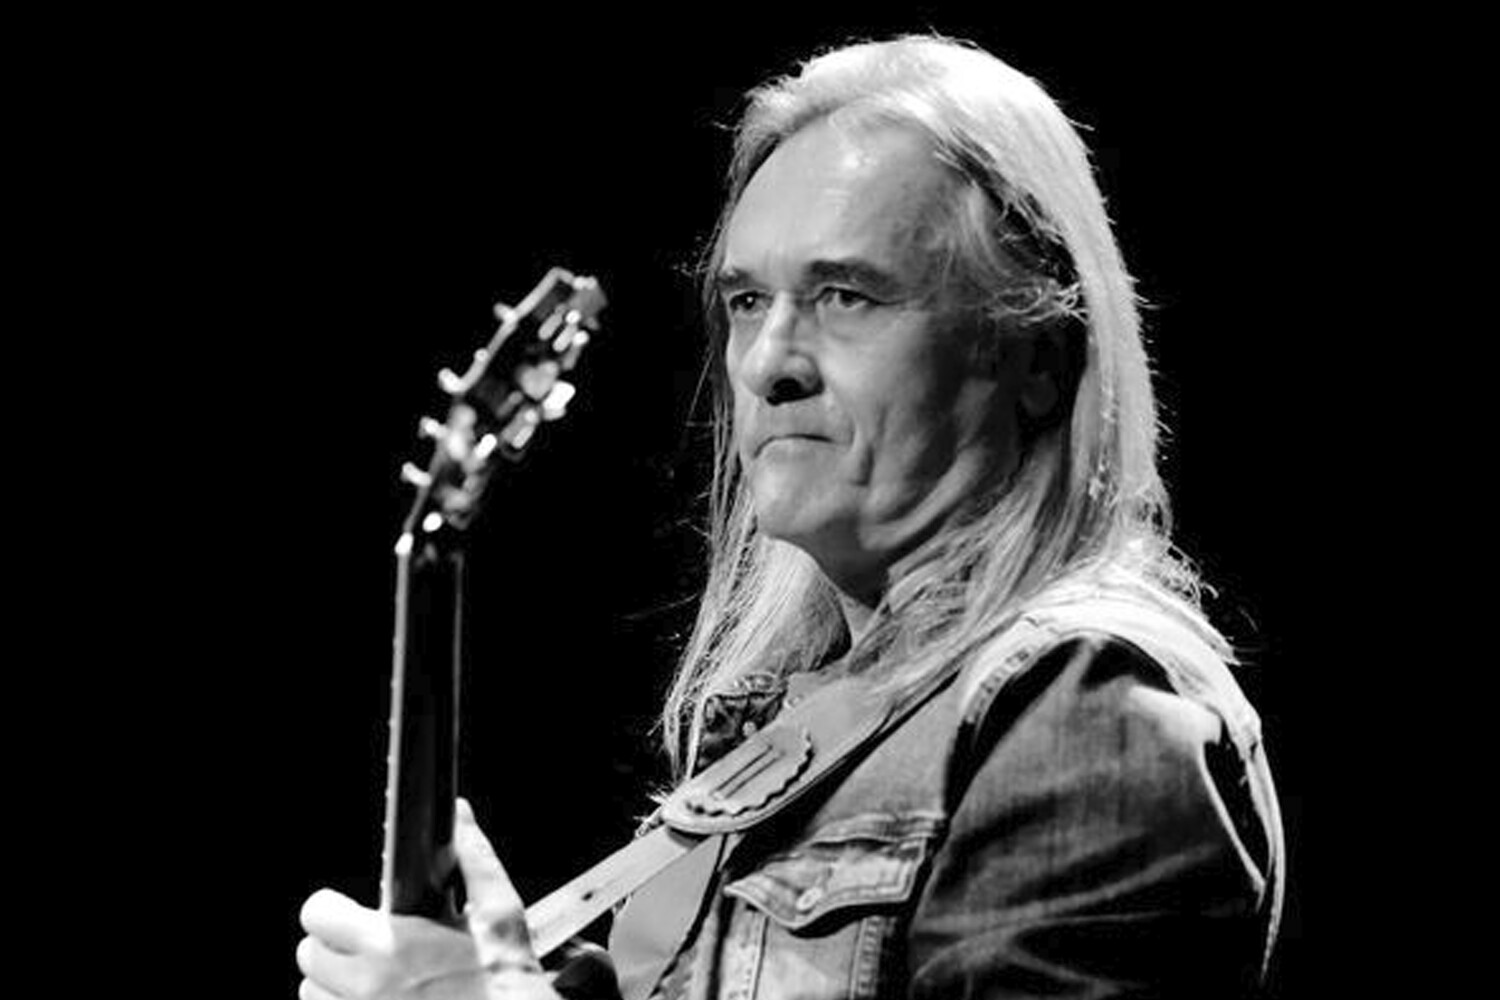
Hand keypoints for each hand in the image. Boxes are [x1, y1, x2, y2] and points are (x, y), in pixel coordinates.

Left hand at [297, 798, 559, 999]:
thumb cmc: (506, 981)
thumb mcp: (499, 912)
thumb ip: (473, 857)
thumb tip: (459, 814)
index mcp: (391, 944)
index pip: (317, 915)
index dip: (334, 910)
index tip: (351, 915)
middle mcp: (366, 987)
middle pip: (309, 957)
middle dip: (334, 948)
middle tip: (368, 949)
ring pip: (314, 995)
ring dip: (335, 987)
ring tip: (375, 982)